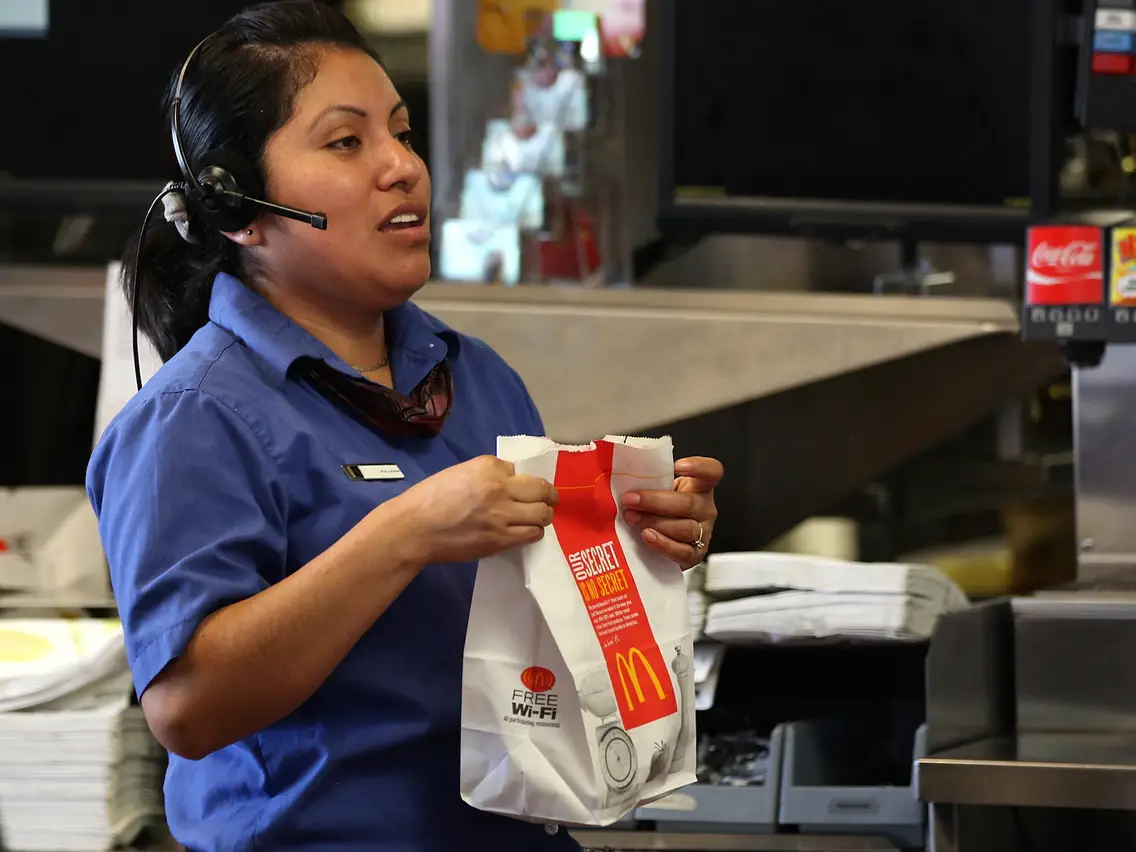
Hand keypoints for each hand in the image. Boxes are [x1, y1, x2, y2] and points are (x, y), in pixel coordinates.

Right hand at [397, 456, 557, 563]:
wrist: (414, 528)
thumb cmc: (430, 498)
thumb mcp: (460, 472)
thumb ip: (487, 474)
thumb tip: (510, 481)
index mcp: (488, 467)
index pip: (519, 469)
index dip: (522, 479)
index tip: (523, 486)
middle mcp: (500, 488)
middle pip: (542, 490)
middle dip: (549, 495)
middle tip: (549, 499)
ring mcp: (502, 516)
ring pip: (542, 514)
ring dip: (544, 515)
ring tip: (540, 516)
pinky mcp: (500, 539)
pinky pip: (532, 534)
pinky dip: (534, 531)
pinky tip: (527, 530)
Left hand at [621, 456, 722, 569]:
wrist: (663, 539)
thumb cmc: (659, 509)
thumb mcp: (659, 490)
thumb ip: (649, 481)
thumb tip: (618, 475)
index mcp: (699, 487)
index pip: (712, 472)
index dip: (699, 467)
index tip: (677, 466)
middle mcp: (705, 508)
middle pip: (689, 503)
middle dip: (656, 501)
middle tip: (631, 499)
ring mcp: (703, 532)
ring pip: (685, 528)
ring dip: (655, 523)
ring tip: (632, 518)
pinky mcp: (695, 554)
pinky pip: (682, 552)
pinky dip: (663, 545)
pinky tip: (647, 536)